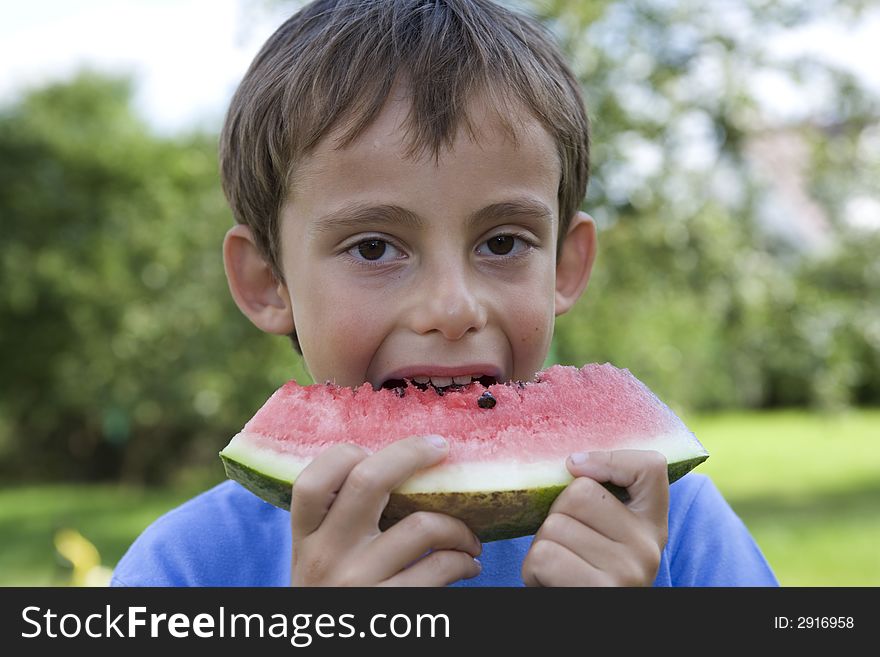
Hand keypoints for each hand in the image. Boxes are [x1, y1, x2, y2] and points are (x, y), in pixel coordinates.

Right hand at [289, 434, 481, 585]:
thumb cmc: (334, 602)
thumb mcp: (317, 564)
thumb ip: (335, 525)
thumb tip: (390, 468)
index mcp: (304, 541)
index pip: (313, 479)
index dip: (348, 453)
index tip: (380, 450)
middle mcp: (325, 558)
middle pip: (368, 480)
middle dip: (413, 453)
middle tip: (440, 448)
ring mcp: (359, 585)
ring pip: (422, 525)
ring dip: (459, 526)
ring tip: (469, 537)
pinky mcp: (393, 612)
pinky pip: (441, 569)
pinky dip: (464, 561)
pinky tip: (467, 566)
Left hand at [522, 450, 668, 586]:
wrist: (590, 623)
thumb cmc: (581, 572)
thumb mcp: (602, 535)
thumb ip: (597, 500)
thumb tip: (573, 462)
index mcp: (653, 525)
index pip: (650, 467)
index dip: (609, 459)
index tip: (577, 467)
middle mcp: (649, 546)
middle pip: (578, 493)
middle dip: (554, 517)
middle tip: (565, 547)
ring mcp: (629, 570)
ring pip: (554, 526)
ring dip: (540, 547)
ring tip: (558, 569)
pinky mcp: (602, 592)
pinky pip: (543, 557)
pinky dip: (532, 572)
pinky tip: (550, 584)